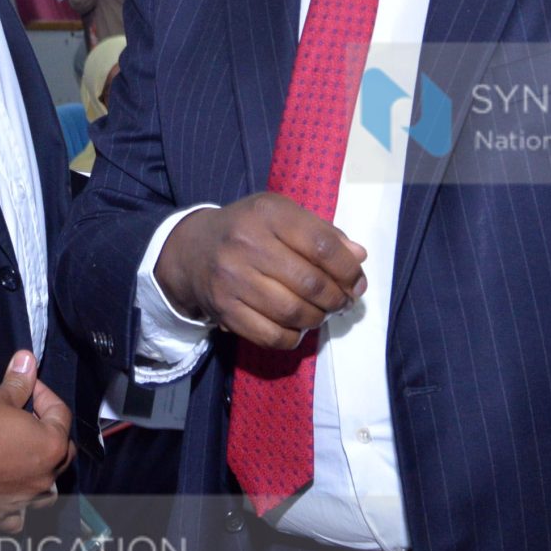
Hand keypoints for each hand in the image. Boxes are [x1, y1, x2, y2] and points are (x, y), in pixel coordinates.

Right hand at [0, 352, 72, 532]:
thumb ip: (18, 383)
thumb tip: (27, 360)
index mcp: (50, 446)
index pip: (60, 415)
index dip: (44, 395)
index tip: (27, 386)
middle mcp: (45, 477)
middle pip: (60, 452)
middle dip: (47, 432)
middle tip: (25, 418)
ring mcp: (24, 499)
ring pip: (47, 491)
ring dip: (41, 474)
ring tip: (24, 459)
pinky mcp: (1, 515)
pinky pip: (18, 517)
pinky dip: (17, 509)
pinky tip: (8, 497)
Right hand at [152, 192, 366, 351]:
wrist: (192, 250)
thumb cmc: (248, 229)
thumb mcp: (282, 216)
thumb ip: (322, 233)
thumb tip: (358, 257)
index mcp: (268, 214)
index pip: (322, 246)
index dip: (348, 270)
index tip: (356, 282)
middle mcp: (247, 243)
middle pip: (311, 283)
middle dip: (337, 299)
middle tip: (342, 302)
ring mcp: (233, 279)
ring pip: (293, 313)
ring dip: (318, 318)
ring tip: (321, 313)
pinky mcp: (224, 309)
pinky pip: (271, 336)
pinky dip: (293, 337)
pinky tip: (297, 326)